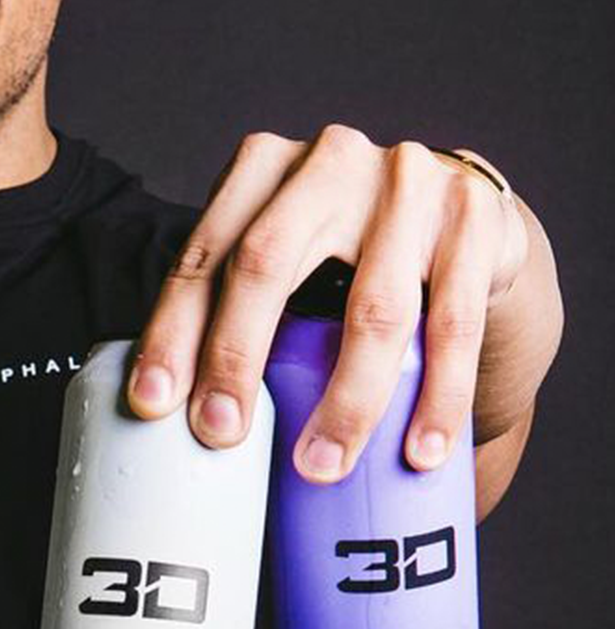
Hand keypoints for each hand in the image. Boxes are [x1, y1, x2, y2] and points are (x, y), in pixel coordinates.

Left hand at [126, 126, 528, 480]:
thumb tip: (168, 410)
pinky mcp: (474, 220)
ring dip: (344, 401)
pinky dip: (439, 397)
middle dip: (235, 356)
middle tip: (219, 435)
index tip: (153, 404)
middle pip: (266, 264)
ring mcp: (408, 184)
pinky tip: (420, 451)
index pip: (204, 255)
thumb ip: (230, 299)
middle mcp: (329, 162)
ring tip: (317, 466)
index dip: (173, 331)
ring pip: (372, 309)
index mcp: (262, 166)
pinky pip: (454, 324)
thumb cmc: (343, 247)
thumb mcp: (282, 246)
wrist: (459, 212)